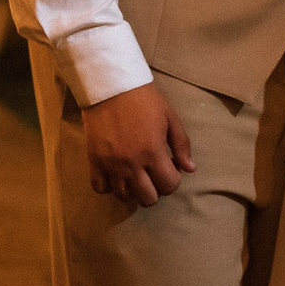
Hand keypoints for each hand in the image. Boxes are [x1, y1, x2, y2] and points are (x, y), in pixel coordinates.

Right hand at [81, 81, 194, 206]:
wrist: (112, 86)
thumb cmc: (144, 100)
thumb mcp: (170, 118)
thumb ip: (181, 145)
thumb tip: (190, 169)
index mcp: (153, 152)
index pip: (169, 186)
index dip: (173, 180)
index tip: (170, 169)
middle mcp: (132, 164)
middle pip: (147, 199)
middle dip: (155, 190)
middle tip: (153, 175)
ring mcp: (111, 164)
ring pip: (124, 196)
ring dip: (133, 190)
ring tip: (135, 175)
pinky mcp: (94, 161)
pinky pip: (100, 188)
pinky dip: (108, 186)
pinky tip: (115, 175)